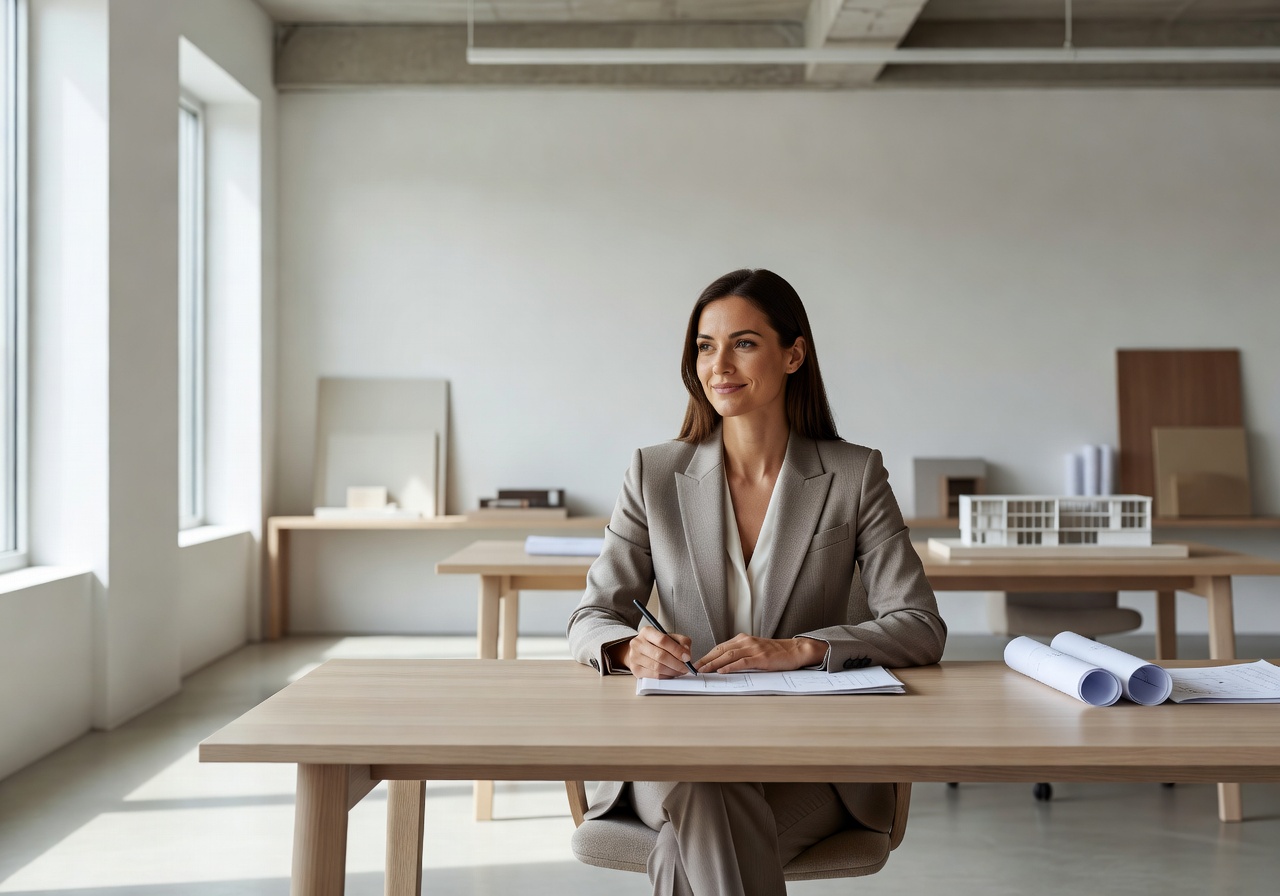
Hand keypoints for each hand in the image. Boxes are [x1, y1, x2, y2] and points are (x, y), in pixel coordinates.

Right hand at [617, 627, 694, 678]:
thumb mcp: (670, 637)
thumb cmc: (657, 644)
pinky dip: (666, 676)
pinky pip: (654, 676)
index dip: (677, 650)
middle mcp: (638, 643)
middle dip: (676, 664)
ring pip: (657, 667)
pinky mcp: (635, 670)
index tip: (687, 657)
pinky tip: (670, 674)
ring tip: (679, 671)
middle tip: (686, 668)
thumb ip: (682, 641)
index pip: (663, 640)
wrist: (640, 651)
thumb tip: (686, 653)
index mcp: (647, 631)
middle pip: (660, 655)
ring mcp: (634, 657)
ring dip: (672, 671)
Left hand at [695, 635, 825, 673]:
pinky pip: (742, 662)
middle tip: (695, 669)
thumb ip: (741, 654)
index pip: (720, 647)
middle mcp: (746, 641)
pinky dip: (730, 666)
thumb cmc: (775, 653)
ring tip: (704, 670)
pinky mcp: (761, 657)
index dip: (707, 655)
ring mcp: (753, 648)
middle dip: (706, 659)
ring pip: (728, 655)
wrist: (795, 651)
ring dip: (714, 663)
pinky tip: (722, 671)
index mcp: (743, 639)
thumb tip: (723, 665)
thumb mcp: (755, 650)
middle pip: (721, 650)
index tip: (697, 664)